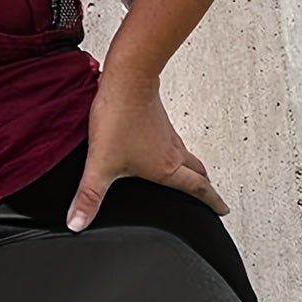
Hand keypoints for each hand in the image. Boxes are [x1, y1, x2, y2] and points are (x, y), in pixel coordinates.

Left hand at [66, 69, 228, 229]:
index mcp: (166, 168)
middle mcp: (172, 152)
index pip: (197, 189)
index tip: (223, 209)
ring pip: (187, 157)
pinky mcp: (158, 122)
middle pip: (198, 173)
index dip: (213, 201)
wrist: (127, 79)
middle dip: (205, 188)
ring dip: (192, 169)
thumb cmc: (120, 118)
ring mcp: (167, 135)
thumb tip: (78, 222)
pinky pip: (174, 143)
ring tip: (188, 177)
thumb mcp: (100, 164)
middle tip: (210, 196)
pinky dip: (176, 154)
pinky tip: (160, 152)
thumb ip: (89, 196)